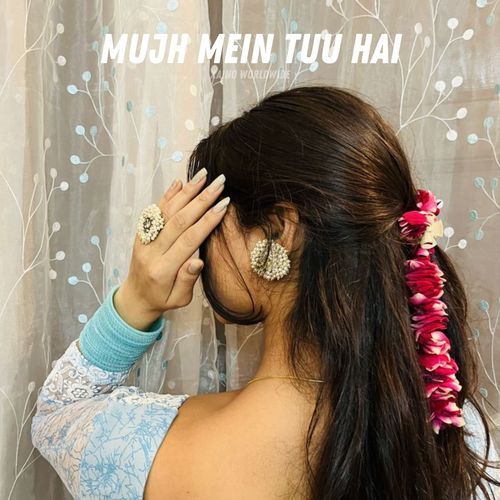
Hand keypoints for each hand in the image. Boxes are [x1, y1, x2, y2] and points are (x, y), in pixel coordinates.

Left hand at [114, 169, 228, 329]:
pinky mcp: (141, 233)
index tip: (224, 204)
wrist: (135, 297)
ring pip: (166, 211)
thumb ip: (187, 281)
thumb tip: (198, 262)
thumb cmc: (163, 299)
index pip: (188, 240)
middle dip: (201, 200)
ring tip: (203, 175)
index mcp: (162, 270)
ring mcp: (143, 240)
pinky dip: (167, 196)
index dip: (207, 221)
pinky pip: (154, 212)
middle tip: (219, 183)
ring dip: (186, 192)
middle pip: (178, 221)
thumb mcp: (179, 300)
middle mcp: (151, 252)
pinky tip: (179, 183)